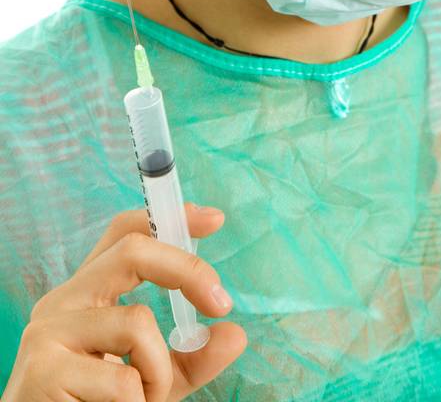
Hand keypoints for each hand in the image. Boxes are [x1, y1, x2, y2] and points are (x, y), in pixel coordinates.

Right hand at [2, 202, 245, 400]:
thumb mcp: (157, 377)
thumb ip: (195, 356)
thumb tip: (235, 334)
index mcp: (87, 295)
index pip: (121, 236)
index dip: (167, 219)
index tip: (214, 219)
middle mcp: (62, 304)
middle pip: (131, 252)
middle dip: (188, 271)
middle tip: (221, 304)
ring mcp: (47, 333)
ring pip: (137, 323)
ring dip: (159, 372)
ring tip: (142, 398)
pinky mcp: (43, 370)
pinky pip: (124, 379)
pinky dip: (139, 401)